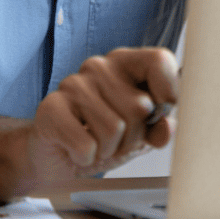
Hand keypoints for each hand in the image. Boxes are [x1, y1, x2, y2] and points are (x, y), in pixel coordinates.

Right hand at [28, 47, 178, 180]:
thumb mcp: (140, 134)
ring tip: (96, 144)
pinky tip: (78, 150)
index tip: (158, 115)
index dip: (169, 92)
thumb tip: (167, 127)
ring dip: (109, 149)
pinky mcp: (50, 107)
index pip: (160, 60)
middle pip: (140, 106)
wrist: (55, 157)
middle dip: (133, 136)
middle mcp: (100, 66)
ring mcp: (73, 83)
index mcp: (126, 62)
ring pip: (114, 129)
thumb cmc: (102, 137)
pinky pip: (87, 145)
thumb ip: (159, 128)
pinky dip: (87, 158)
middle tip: (116, 139)